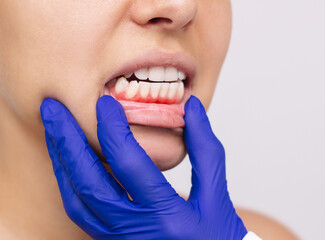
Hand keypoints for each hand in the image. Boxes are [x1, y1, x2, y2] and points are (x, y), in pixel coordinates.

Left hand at [40, 95, 246, 239]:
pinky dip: (70, 181)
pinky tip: (69, 159)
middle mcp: (134, 232)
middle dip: (66, 140)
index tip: (104, 101)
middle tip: (51, 108)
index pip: (129, 163)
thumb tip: (193, 108)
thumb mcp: (216, 194)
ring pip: (76, 199)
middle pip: (87, 182)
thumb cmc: (216, 237)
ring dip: (61, 161)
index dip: (113, 128)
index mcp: (166, 216)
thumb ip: (205, 149)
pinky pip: (80, 210)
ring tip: (54, 129)